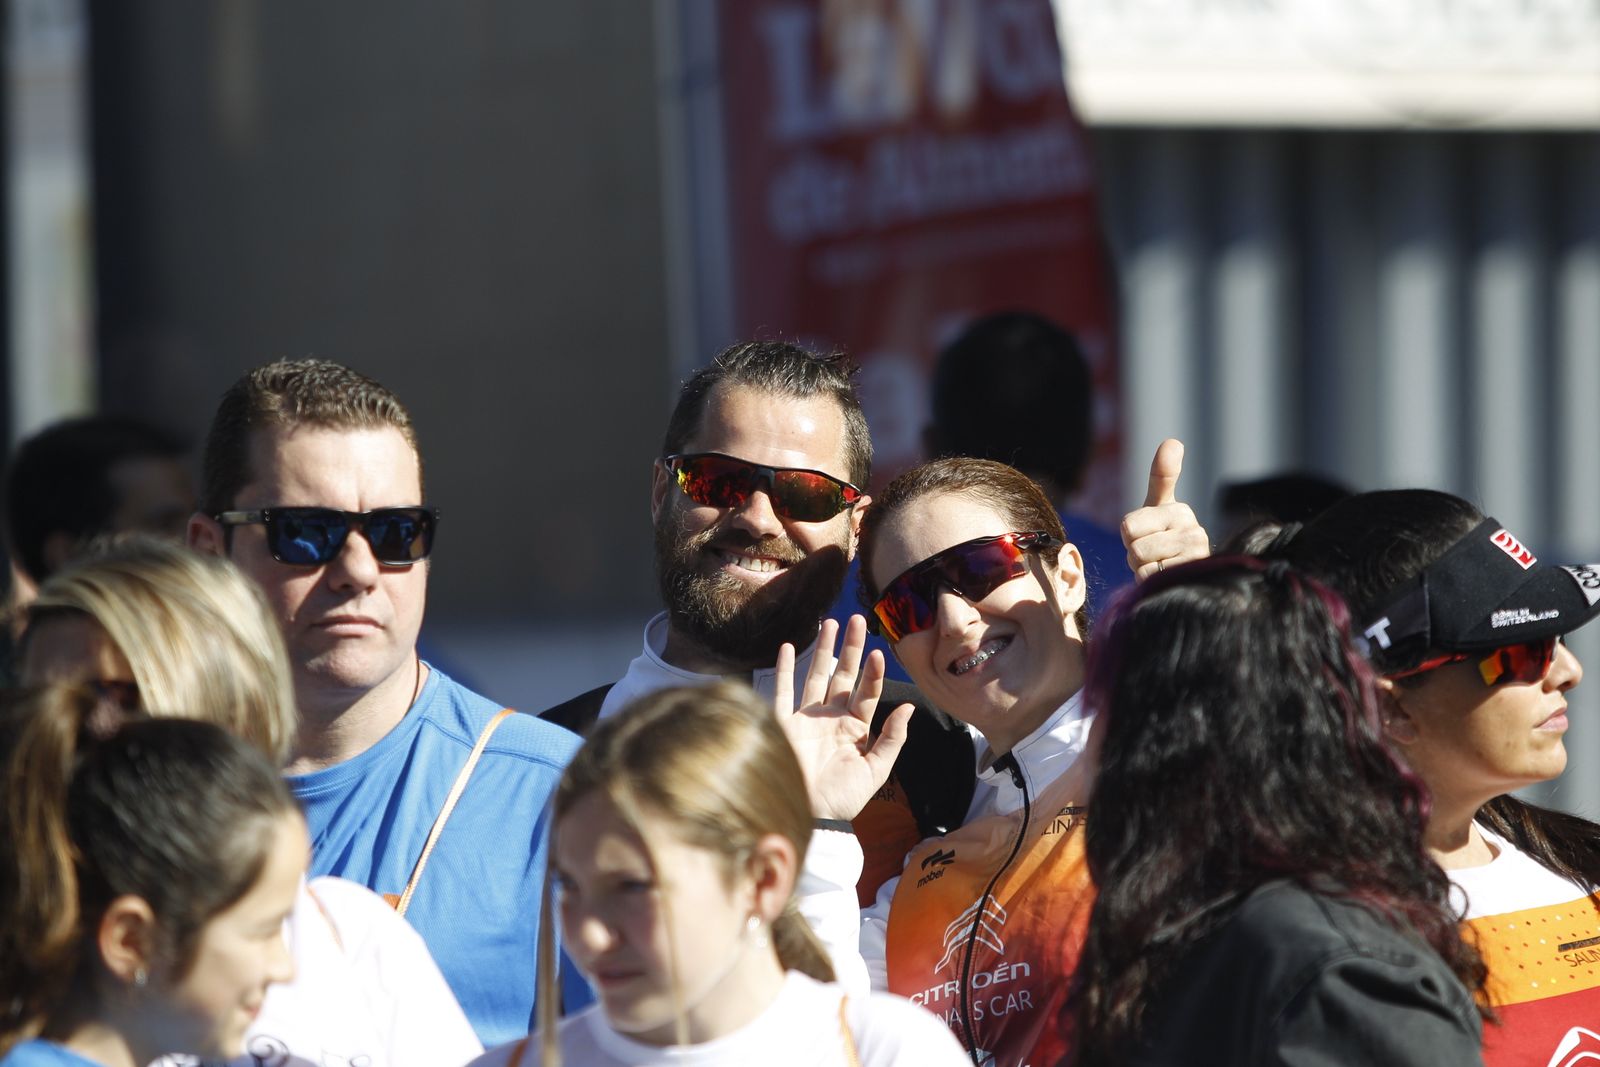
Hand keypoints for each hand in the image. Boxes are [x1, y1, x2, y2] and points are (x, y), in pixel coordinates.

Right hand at [774, 615, 913, 821]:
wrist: (807, 816)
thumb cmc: (841, 800)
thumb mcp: (874, 771)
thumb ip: (891, 739)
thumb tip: (909, 707)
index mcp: (854, 729)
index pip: (866, 692)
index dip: (873, 673)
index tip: (880, 653)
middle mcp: (830, 718)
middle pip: (842, 675)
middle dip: (850, 647)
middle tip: (856, 619)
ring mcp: (806, 718)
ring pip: (815, 675)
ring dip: (822, 649)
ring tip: (829, 623)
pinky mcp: (783, 724)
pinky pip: (782, 692)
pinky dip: (783, 669)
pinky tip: (786, 646)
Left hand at [1121, 438, 1209, 580]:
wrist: (1188, 572)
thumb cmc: (1166, 534)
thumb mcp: (1159, 504)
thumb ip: (1163, 475)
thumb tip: (1173, 442)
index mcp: (1180, 511)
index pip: (1128, 526)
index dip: (1130, 535)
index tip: (1147, 533)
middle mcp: (1194, 533)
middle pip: (1135, 549)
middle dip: (1136, 555)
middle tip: (1153, 553)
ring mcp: (1196, 559)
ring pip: (1143, 566)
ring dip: (1144, 570)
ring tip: (1160, 564)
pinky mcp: (1192, 579)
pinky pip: (1152, 582)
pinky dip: (1151, 583)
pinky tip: (1167, 578)